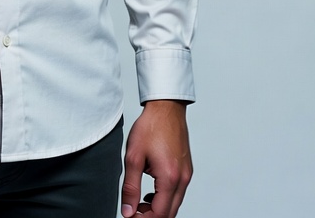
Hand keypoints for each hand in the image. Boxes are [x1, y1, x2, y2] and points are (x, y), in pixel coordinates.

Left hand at [121, 100, 191, 217]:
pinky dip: (165, 199)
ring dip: (158, 209)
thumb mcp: (133, 156)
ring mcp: (187, 175)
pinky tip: (151, 193)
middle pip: (169, 214)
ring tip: (139, 202)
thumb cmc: (150, 127)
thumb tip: (128, 210)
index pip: (159, 214)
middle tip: (133, 211)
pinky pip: (178, 193)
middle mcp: (182, 179)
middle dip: (150, 216)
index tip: (129, 215)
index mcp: (170, 178)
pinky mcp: (186, 170)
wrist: (166, 108)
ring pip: (174, 205)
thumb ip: (130, 187)